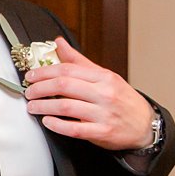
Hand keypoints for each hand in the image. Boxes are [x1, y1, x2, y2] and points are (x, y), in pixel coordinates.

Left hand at [23, 38, 154, 150]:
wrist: (145, 124)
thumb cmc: (122, 99)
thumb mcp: (104, 76)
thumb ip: (79, 61)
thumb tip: (59, 43)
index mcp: (103, 77)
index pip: (68, 70)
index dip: (45, 72)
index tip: (31, 76)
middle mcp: (104, 94)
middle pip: (64, 86)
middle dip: (40, 88)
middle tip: (29, 92)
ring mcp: (104, 113)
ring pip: (67, 107)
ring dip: (44, 106)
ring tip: (32, 107)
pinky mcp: (103, 132)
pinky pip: (75, 129)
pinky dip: (58, 125)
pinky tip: (48, 122)